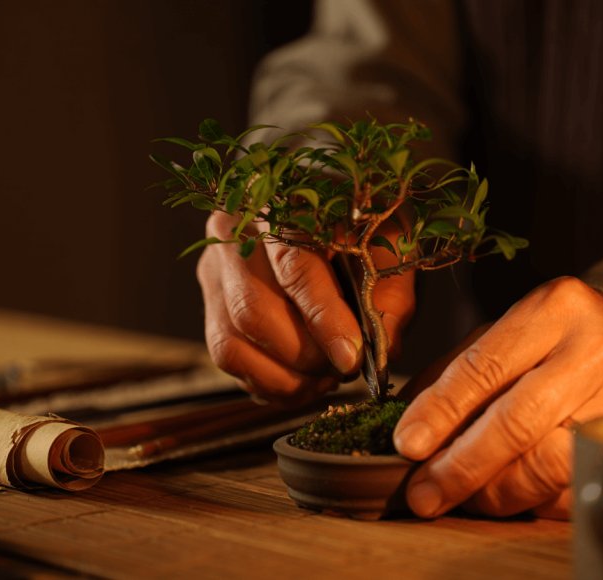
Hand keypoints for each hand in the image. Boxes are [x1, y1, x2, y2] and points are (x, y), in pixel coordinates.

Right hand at [198, 212, 413, 403]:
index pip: (293, 265)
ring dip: (285, 377)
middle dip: (304, 355)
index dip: (323, 318)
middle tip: (344, 369)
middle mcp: (234, 233)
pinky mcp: (210, 306)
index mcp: (282, 202)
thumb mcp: (390, 242)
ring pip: (230, 342)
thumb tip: (382, 349)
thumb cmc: (361, 222)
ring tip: (325, 377)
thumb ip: (391, 292)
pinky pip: (227, 360)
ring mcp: (214, 271)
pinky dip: (269, 383)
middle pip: (251, 309)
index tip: (350, 356)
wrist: (328, 209)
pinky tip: (303, 379)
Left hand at [393, 277, 602, 518]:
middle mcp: (595, 350)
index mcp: (553, 310)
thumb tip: (408, 429)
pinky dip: (532, 503)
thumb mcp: (503, 332)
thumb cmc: (555, 337)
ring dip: (494, 492)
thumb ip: (455, 374)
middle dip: (461, 465)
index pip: (485, 367)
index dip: (441, 411)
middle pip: (518, 422)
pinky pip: (576, 489)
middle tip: (424, 492)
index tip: (407, 444)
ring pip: (548, 465)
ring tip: (461, 499)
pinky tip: (506, 499)